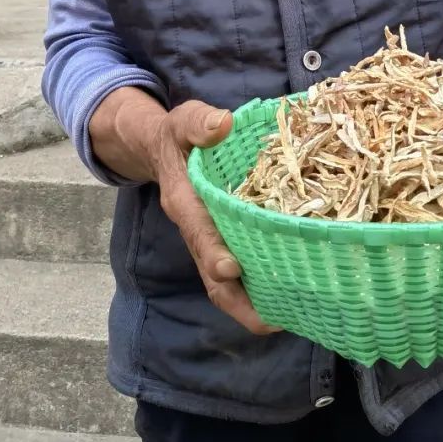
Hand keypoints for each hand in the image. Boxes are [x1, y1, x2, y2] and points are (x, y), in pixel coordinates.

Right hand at [89, 88, 278, 336]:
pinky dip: (252, 289)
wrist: (160, 148)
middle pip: (210, 272)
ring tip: (282, 320)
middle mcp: (194, 228)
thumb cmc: (178, 135)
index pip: (198, 232)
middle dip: (237, 299)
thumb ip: (199, 123)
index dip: (213, 252)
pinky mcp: (218, 241)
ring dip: (247, 304)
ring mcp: (206, 239)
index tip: (233, 268)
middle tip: (270, 319)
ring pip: (221, 282)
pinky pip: (233, 272)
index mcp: (184, 200)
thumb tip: (222, 122)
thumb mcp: (184, 121)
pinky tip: (282, 297)